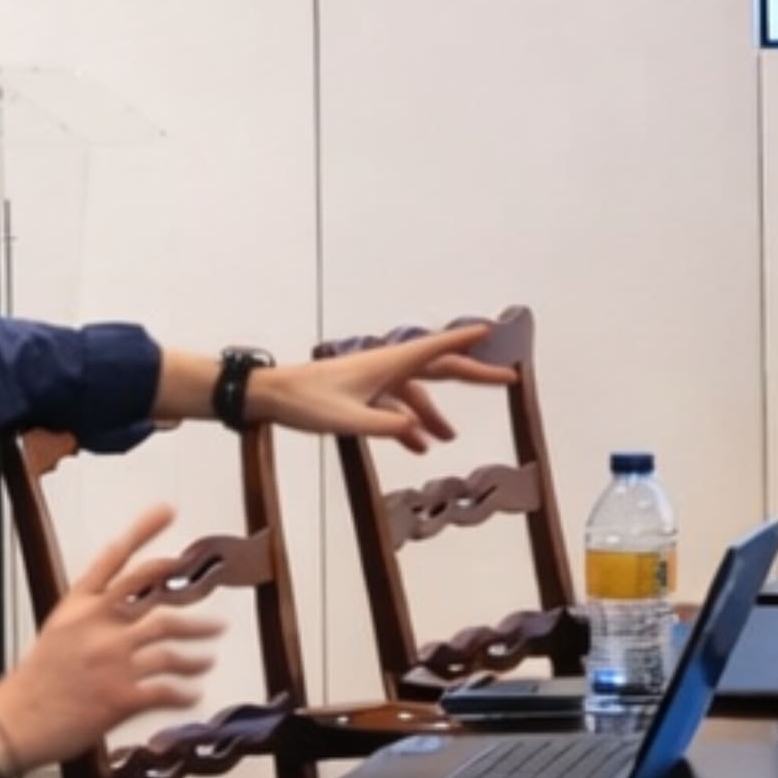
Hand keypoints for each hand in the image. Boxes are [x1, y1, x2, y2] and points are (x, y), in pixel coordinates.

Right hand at [0, 508, 222, 760]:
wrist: (14, 723)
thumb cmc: (35, 680)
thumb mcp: (57, 632)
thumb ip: (89, 615)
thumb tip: (123, 609)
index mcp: (78, 607)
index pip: (114, 557)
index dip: (142, 530)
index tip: (166, 510)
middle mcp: (97, 626)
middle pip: (151, 591)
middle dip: (185, 589)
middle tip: (206, 589)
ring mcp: (111, 659)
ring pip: (169, 641)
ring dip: (196, 649)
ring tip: (209, 656)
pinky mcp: (121, 695)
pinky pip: (166, 689)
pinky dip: (185, 692)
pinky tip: (193, 693)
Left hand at [244, 325, 514, 448]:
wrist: (272, 396)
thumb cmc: (305, 402)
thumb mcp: (348, 419)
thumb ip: (385, 426)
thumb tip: (418, 431)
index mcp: (388, 364)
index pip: (438, 349)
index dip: (467, 341)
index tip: (493, 332)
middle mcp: (387, 366)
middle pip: (439, 368)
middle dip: (472, 374)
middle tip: (505, 378)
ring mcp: (376, 380)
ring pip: (417, 393)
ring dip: (435, 414)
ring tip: (451, 437)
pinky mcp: (363, 394)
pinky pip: (396, 407)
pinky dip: (409, 424)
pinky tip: (417, 446)